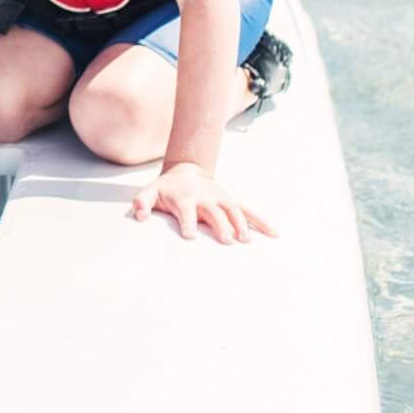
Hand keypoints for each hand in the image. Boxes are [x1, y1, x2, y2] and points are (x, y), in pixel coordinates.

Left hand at [131, 160, 274, 243]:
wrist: (186, 172)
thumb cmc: (166, 189)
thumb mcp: (150, 192)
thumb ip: (142, 202)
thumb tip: (139, 215)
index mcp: (185, 199)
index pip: (186, 211)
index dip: (187, 222)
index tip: (189, 236)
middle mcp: (205, 199)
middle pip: (214, 212)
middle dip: (220, 225)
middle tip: (226, 240)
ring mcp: (221, 199)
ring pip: (234, 211)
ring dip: (241, 224)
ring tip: (245, 240)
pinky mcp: (231, 202)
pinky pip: (248, 211)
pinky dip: (261, 221)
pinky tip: (273, 234)